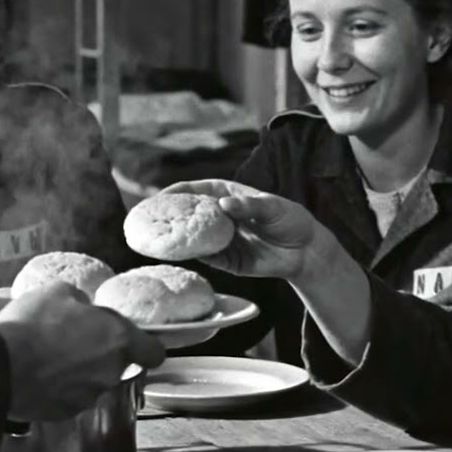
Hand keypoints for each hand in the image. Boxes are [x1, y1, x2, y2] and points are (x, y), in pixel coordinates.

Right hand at [0, 281, 165, 421]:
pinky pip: (68, 398)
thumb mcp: (58, 292)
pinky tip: (38, 376)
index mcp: (118, 340)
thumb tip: (82, 307)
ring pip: (93, 383)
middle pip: (118, 366)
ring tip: (49, 358)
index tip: (133, 342)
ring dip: (78, 373)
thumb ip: (80, 301)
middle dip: (101, 356)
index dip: (146, 347)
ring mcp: (88, 396)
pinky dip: (58, 389)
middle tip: (75, 341)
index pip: (153, 352)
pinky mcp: (63, 413)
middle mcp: (110, 372)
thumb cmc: (32, 324)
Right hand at [160, 179, 330, 283]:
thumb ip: (249, 206)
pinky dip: (193, 256)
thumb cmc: (291, 220)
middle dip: (166, 216)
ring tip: (154, 239)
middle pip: (188, 214)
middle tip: (145, 220)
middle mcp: (220, 216)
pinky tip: (180, 254)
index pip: (195, 190)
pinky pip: (206, 257)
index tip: (157, 198)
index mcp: (228, 195)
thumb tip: (223, 206)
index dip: (175, 193)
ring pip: (193, 237)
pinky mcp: (227, 260)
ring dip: (175, 238)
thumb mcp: (273, 207)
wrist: (306, 251)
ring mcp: (222, 239)